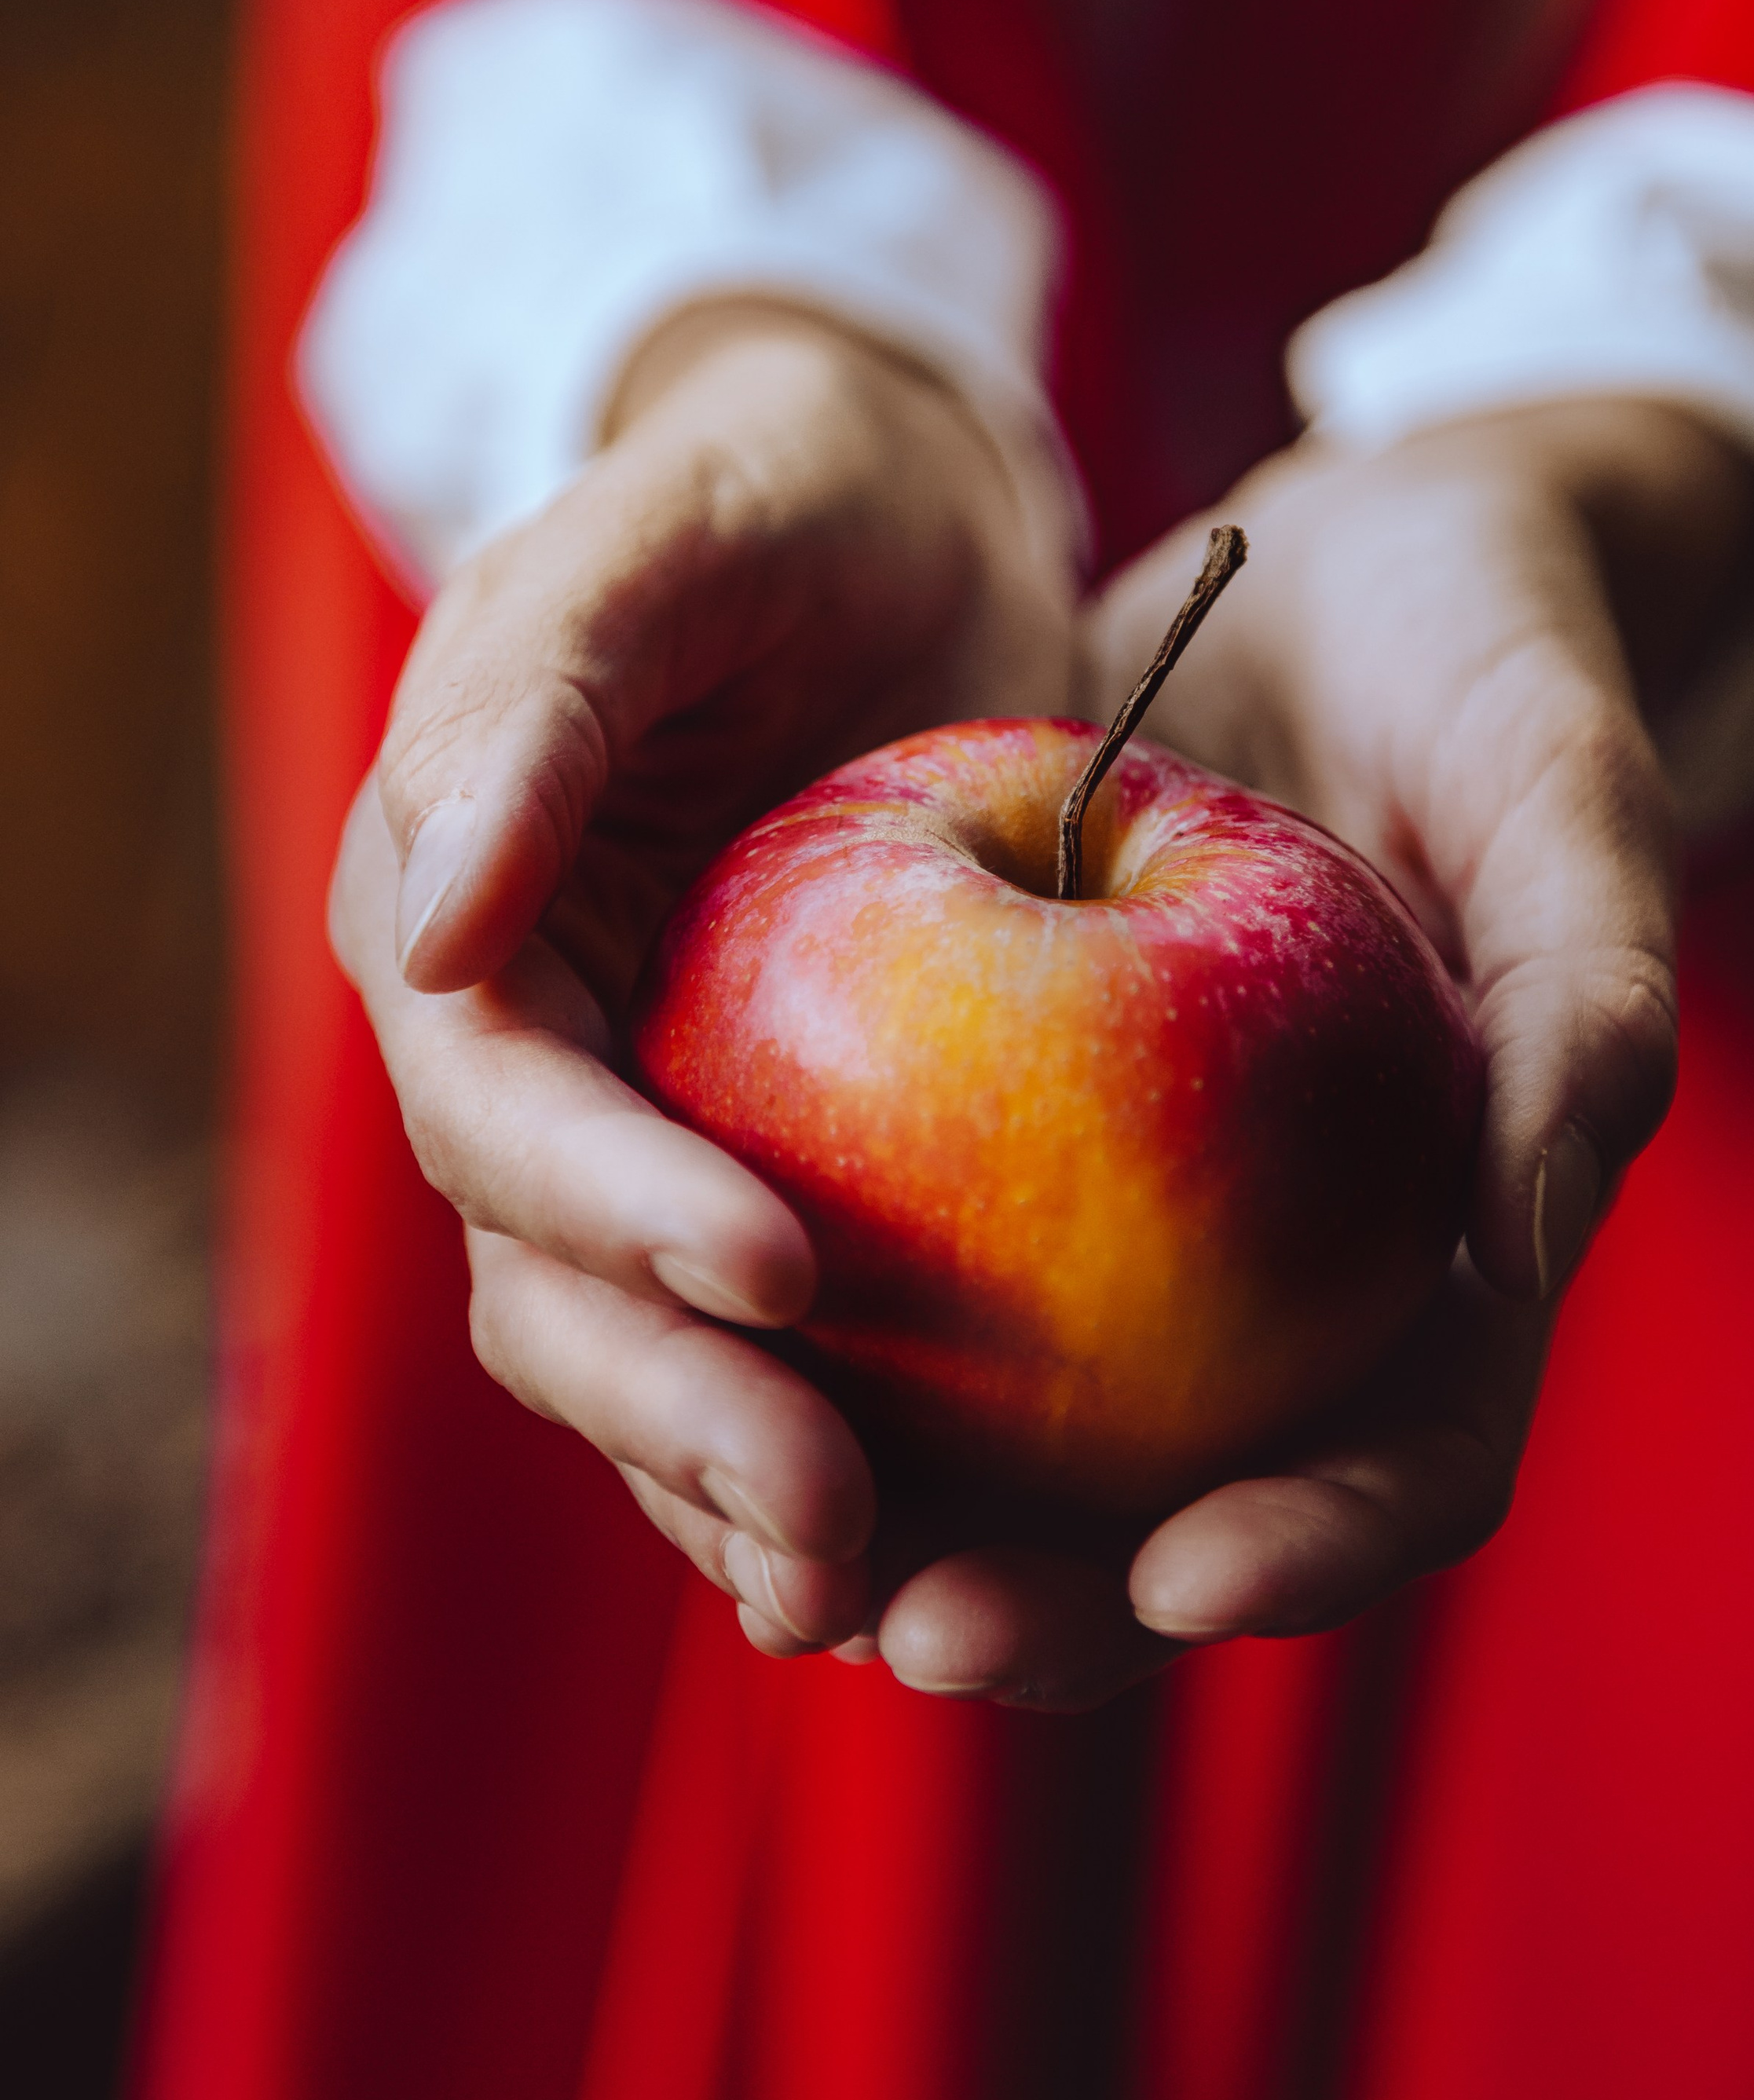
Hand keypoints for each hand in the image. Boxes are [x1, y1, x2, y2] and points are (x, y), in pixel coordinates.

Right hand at [330, 303, 1070, 1658]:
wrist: (903, 524)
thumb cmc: (787, 494)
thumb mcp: (681, 528)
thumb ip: (548, 695)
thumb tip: (431, 919)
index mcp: (462, 920)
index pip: (500, 1107)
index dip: (613, 1206)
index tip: (785, 1270)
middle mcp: (537, 1062)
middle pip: (559, 1292)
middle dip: (679, 1418)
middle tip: (837, 1527)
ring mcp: (653, 1139)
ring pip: (656, 1368)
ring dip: (752, 1498)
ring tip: (890, 1604)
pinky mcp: (787, 1179)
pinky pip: (789, 1359)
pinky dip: (864, 1460)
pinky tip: (976, 1553)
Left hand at [859, 399, 1753, 1706]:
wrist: (1351, 571)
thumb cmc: (1493, 666)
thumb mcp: (1563, 794)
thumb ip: (1591, 1001)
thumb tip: (1527, 1248)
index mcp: (1461, 1250)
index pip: (1414, 1455)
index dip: (1315, 1543)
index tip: (1185, 1570)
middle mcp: (1297, 1277)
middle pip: (1187, 1512)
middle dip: (1059, 1608)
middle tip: (919, 1632)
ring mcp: (1144, 1229)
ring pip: (1022, 1447)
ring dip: (905, 1527)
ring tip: (783, 1566)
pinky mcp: (1005, 1147)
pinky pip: (904, 1287)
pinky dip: (817, 1350)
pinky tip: (698, 1357)